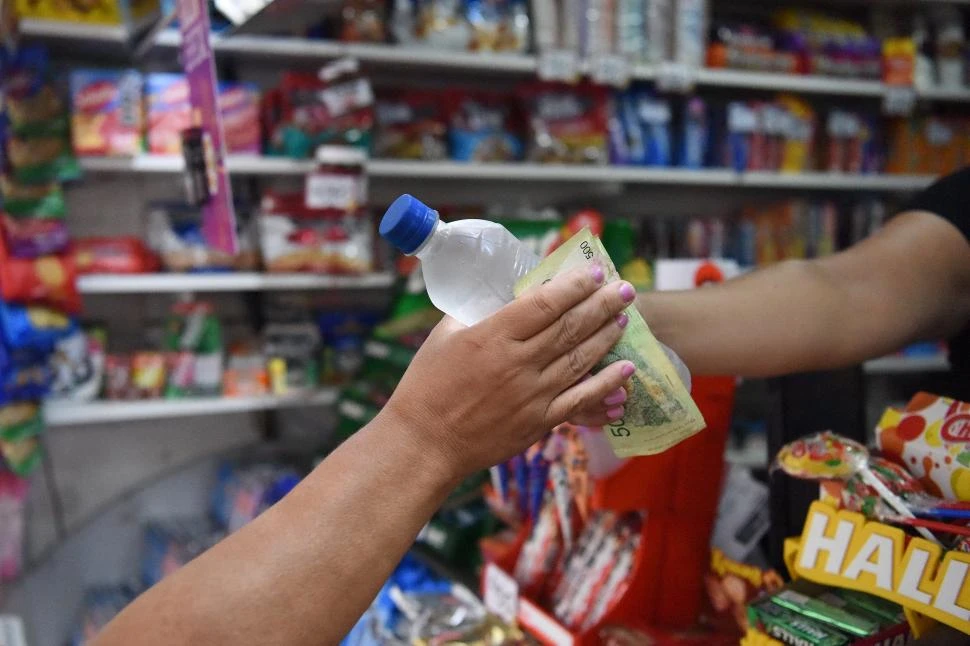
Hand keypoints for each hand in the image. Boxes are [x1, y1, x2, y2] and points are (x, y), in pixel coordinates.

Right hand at [382, 264, 635, 478]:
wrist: (425, 442)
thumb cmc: (427, 385)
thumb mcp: (445, 334)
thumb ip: (479, 312)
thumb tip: (511, 293)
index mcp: (492, 336)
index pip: (545, 303)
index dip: (574, 285)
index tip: (594, 271)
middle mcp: (517, 363)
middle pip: (569, 327)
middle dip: (601, 304)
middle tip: (625, 289)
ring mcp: (531, 395)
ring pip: (580, 358)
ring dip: (606, 336)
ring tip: (625, 317)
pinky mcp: (538, 422)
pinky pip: (580, 399)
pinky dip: (606, 383)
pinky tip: (626, 369)